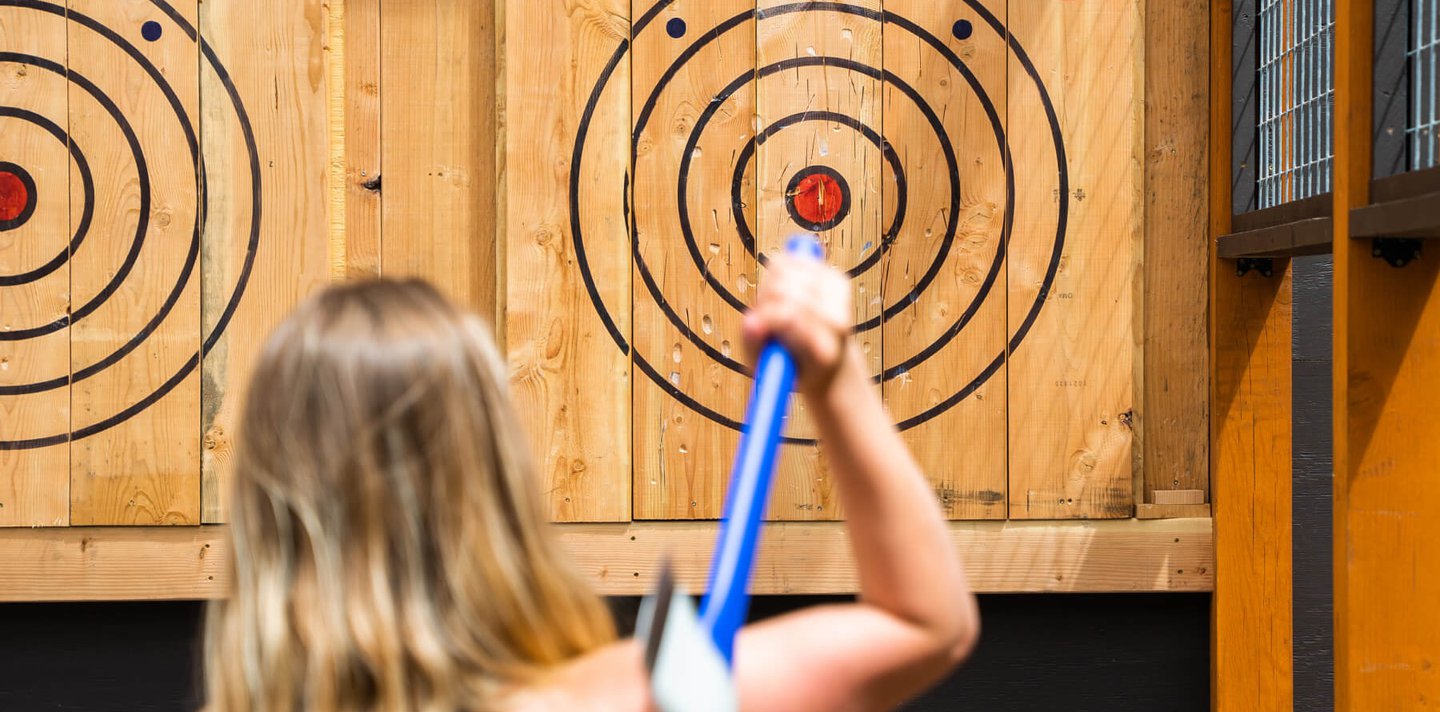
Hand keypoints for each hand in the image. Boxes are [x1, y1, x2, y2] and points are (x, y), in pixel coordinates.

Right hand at [740, 252, 856, 395]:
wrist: (831, 364)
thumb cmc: (796, 367)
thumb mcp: (767, 368)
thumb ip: (756, 346)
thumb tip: (750, 323)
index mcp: (822, 348)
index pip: (789, 315)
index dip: (766, 316)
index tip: (755, 326)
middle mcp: (837, 321)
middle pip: (786, 289)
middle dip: (765, 298)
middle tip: (763, 313)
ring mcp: (841, 299)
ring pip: (790, 269)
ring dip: (772, 282)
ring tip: (773, 303)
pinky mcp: (839, 280)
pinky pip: (799, 259)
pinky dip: (784, 269)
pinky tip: (785, 288)